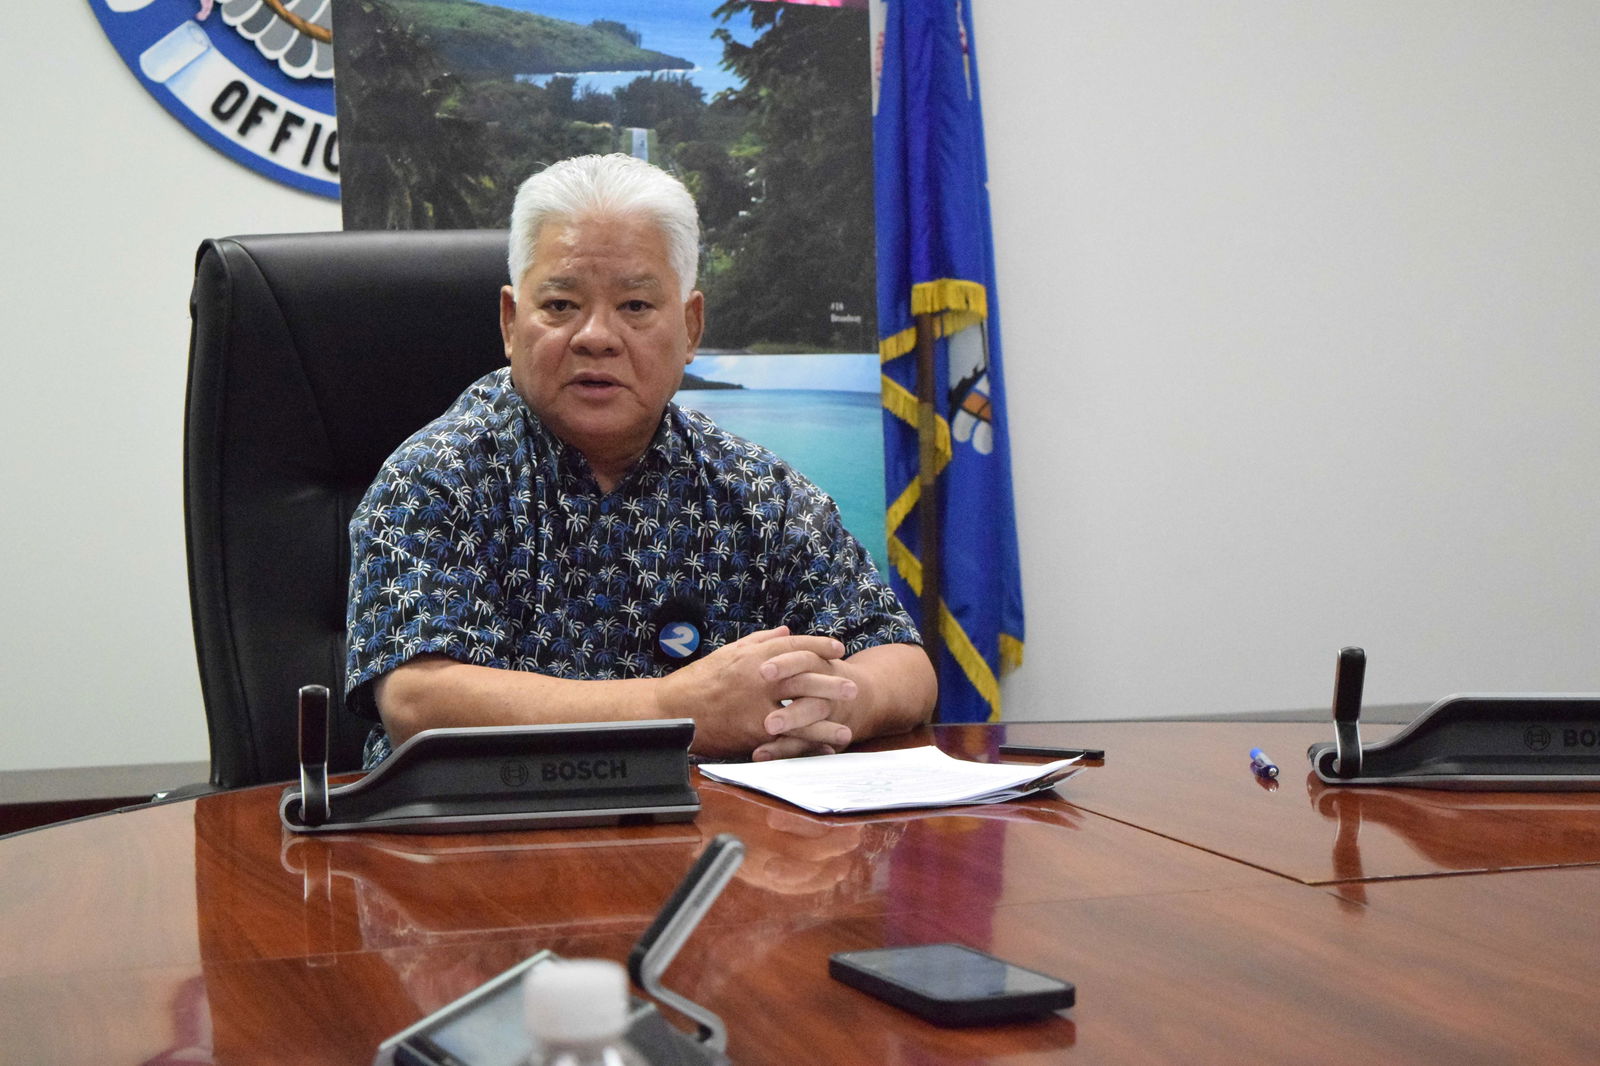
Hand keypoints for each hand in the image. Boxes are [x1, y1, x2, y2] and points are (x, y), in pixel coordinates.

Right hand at [658, 626, 856, 757]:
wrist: (671, 710)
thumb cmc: (699, 680)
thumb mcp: (729, 653)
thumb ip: (760, 641)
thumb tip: (786, 631)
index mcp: (753, 657)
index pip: (793, 646)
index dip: (818, 646)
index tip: (838, 648)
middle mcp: (758, 678)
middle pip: (803, 677)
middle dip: (831, 682)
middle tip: (853, 688)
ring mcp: (756, 706)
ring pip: (799, 711)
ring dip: (825, 721)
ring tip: (847, 728)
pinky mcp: (752, 731)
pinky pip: (785, 739)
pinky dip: (805, 745)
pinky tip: (821, 750)